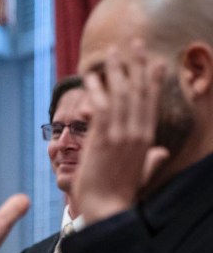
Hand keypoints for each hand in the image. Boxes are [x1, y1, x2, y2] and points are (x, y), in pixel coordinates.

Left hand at [74, 43, 169, 223]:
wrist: (106, 209)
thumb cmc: (119, 194)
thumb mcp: (139, 173)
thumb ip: (151, 160)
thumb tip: (162, 152)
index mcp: (147, 140)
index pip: (151, 103)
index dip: (152, 79)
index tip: (154, 60)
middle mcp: (137, 133)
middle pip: (138, 92)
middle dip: (136, 66)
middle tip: (133, 43)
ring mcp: (120, 135)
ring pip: (120, 95)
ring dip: (116, 71)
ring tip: (111, 52)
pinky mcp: (102, 140)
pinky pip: (100, 108)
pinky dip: (96, 90)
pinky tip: (90, 77)